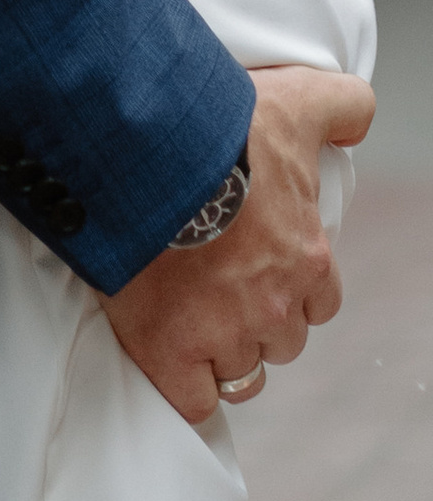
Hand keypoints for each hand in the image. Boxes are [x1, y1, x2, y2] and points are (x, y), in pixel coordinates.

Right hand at [104, 61, 373, 423]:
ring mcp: (224, 333)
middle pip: (280, 340)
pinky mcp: (171, 352)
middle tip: (214, 290)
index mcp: (306, 258)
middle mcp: (274, 304)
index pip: (317, 301)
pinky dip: (183, 386)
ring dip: (219, 353)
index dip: (289, 289)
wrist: (142, 149)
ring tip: (185, 318)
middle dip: (255, 323)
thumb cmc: (212, 129)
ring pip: (240, 371)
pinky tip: (168, 360)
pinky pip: (193, 399)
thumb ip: (339, 106)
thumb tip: (359, 114)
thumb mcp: (292, 101)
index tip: (257, 271)